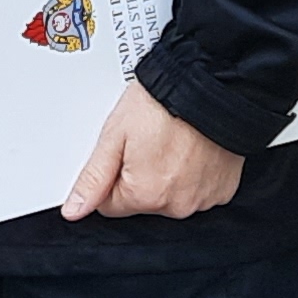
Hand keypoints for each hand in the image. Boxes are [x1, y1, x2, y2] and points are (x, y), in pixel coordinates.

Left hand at [60, 82, 240, 221]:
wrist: (208, 87)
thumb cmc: (162, 105)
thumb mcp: (114, 135)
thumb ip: (93, 178)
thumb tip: (74, 210)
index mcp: (145, 195)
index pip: (110, 205)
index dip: (112, 176)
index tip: (124, 152)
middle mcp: (176, 205)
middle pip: (142, 202)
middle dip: (140, 177)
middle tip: (149, 143)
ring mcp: (203, 199)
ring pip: (171, 197)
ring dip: (168, 176)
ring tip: (172, 142)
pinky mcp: (223, 190)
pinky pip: (198, 190)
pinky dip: (193, 174)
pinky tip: (192, 149)